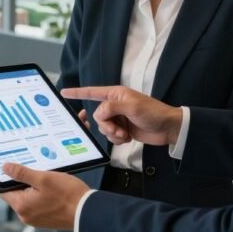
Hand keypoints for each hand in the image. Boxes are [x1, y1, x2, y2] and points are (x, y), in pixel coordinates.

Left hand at [0, 163, 89, 230]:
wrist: (87, 211)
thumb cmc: (68, 195)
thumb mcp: (43, 178)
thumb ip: (22, 173)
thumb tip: (5, 168)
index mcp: (22, 206)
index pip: (3, 190)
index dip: (6, 177)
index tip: (12, 167)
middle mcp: (26, 216)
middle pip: (15, 194)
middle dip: (22, 181)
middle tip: (33, 169)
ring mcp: (36, 219)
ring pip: (27, 198)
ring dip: (33, 187)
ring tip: (44, 177)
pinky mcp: (45, 219)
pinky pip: (37, 204)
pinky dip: (40, 194)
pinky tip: (51, 187)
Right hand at [62, 86, 182, 146]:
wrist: (168, 128)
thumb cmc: (153, 113)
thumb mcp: (131, 107)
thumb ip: (111, 107)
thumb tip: (99, 113)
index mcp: (115, 94)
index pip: (92, 92)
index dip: (77, 92)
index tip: (64, 92)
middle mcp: (115, 105)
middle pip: (97, 116)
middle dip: (106, 125)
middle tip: (119, 129)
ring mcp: (118, 118)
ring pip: (103, 128)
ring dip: (113, 134)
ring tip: (126, 134)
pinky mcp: (123, 129)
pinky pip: (110, 136)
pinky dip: (117, 139)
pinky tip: (128, 138)